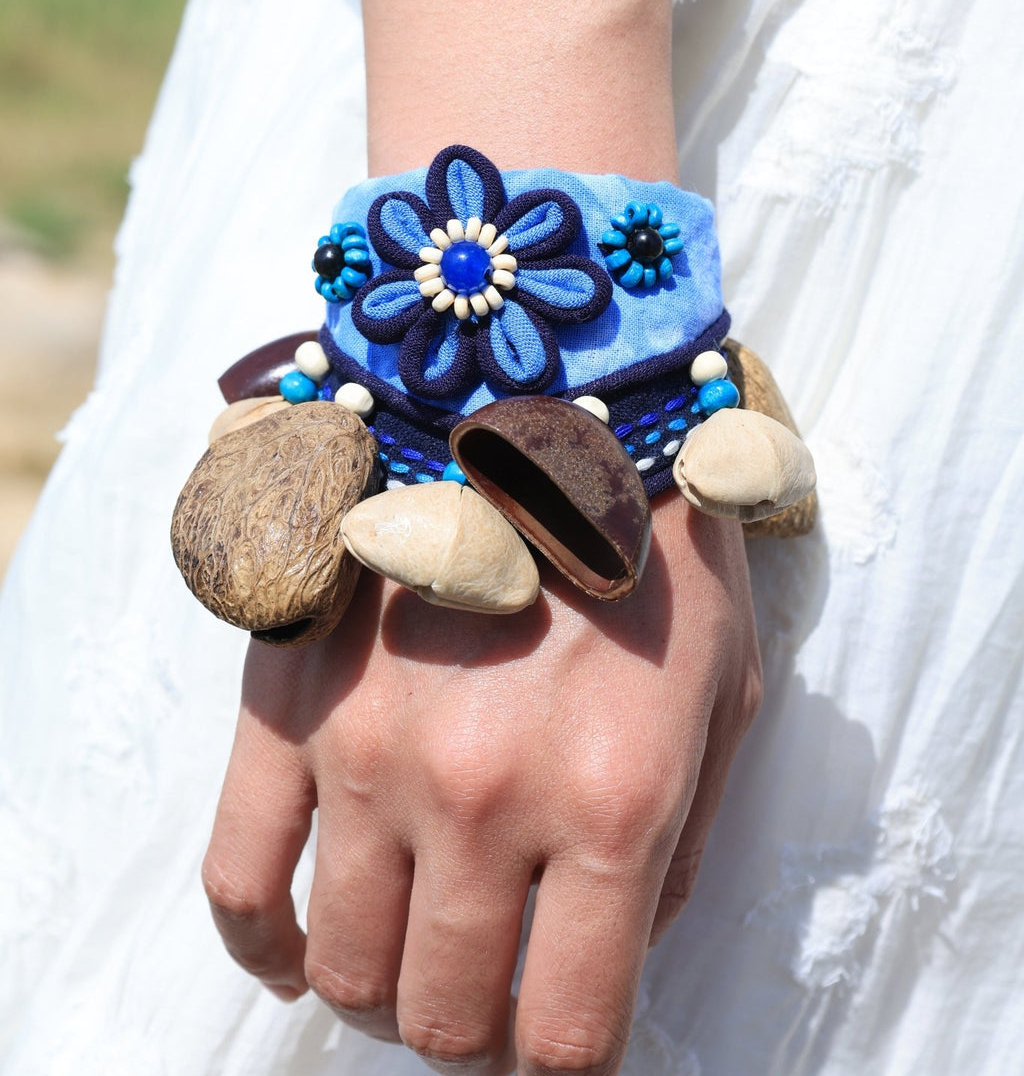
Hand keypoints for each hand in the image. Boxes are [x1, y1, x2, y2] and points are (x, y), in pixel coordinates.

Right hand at [202, 493, 761, 1074]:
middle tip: (488, 991)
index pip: (567, 1040)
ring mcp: (371, 754)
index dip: (565, 1062)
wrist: (546, 398)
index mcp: (611, 806)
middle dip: (471, 1032)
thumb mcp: (724, 697)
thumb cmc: (651, 548)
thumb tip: (610, 953)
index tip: (560, 1037)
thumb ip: (677, 850)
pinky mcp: (290, 704)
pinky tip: (296, 949)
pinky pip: (237, 880)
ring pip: (344, 968)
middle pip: (442, 1020)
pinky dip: (261, 945)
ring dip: (380, 987)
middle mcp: (483, 796)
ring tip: (408, 951)